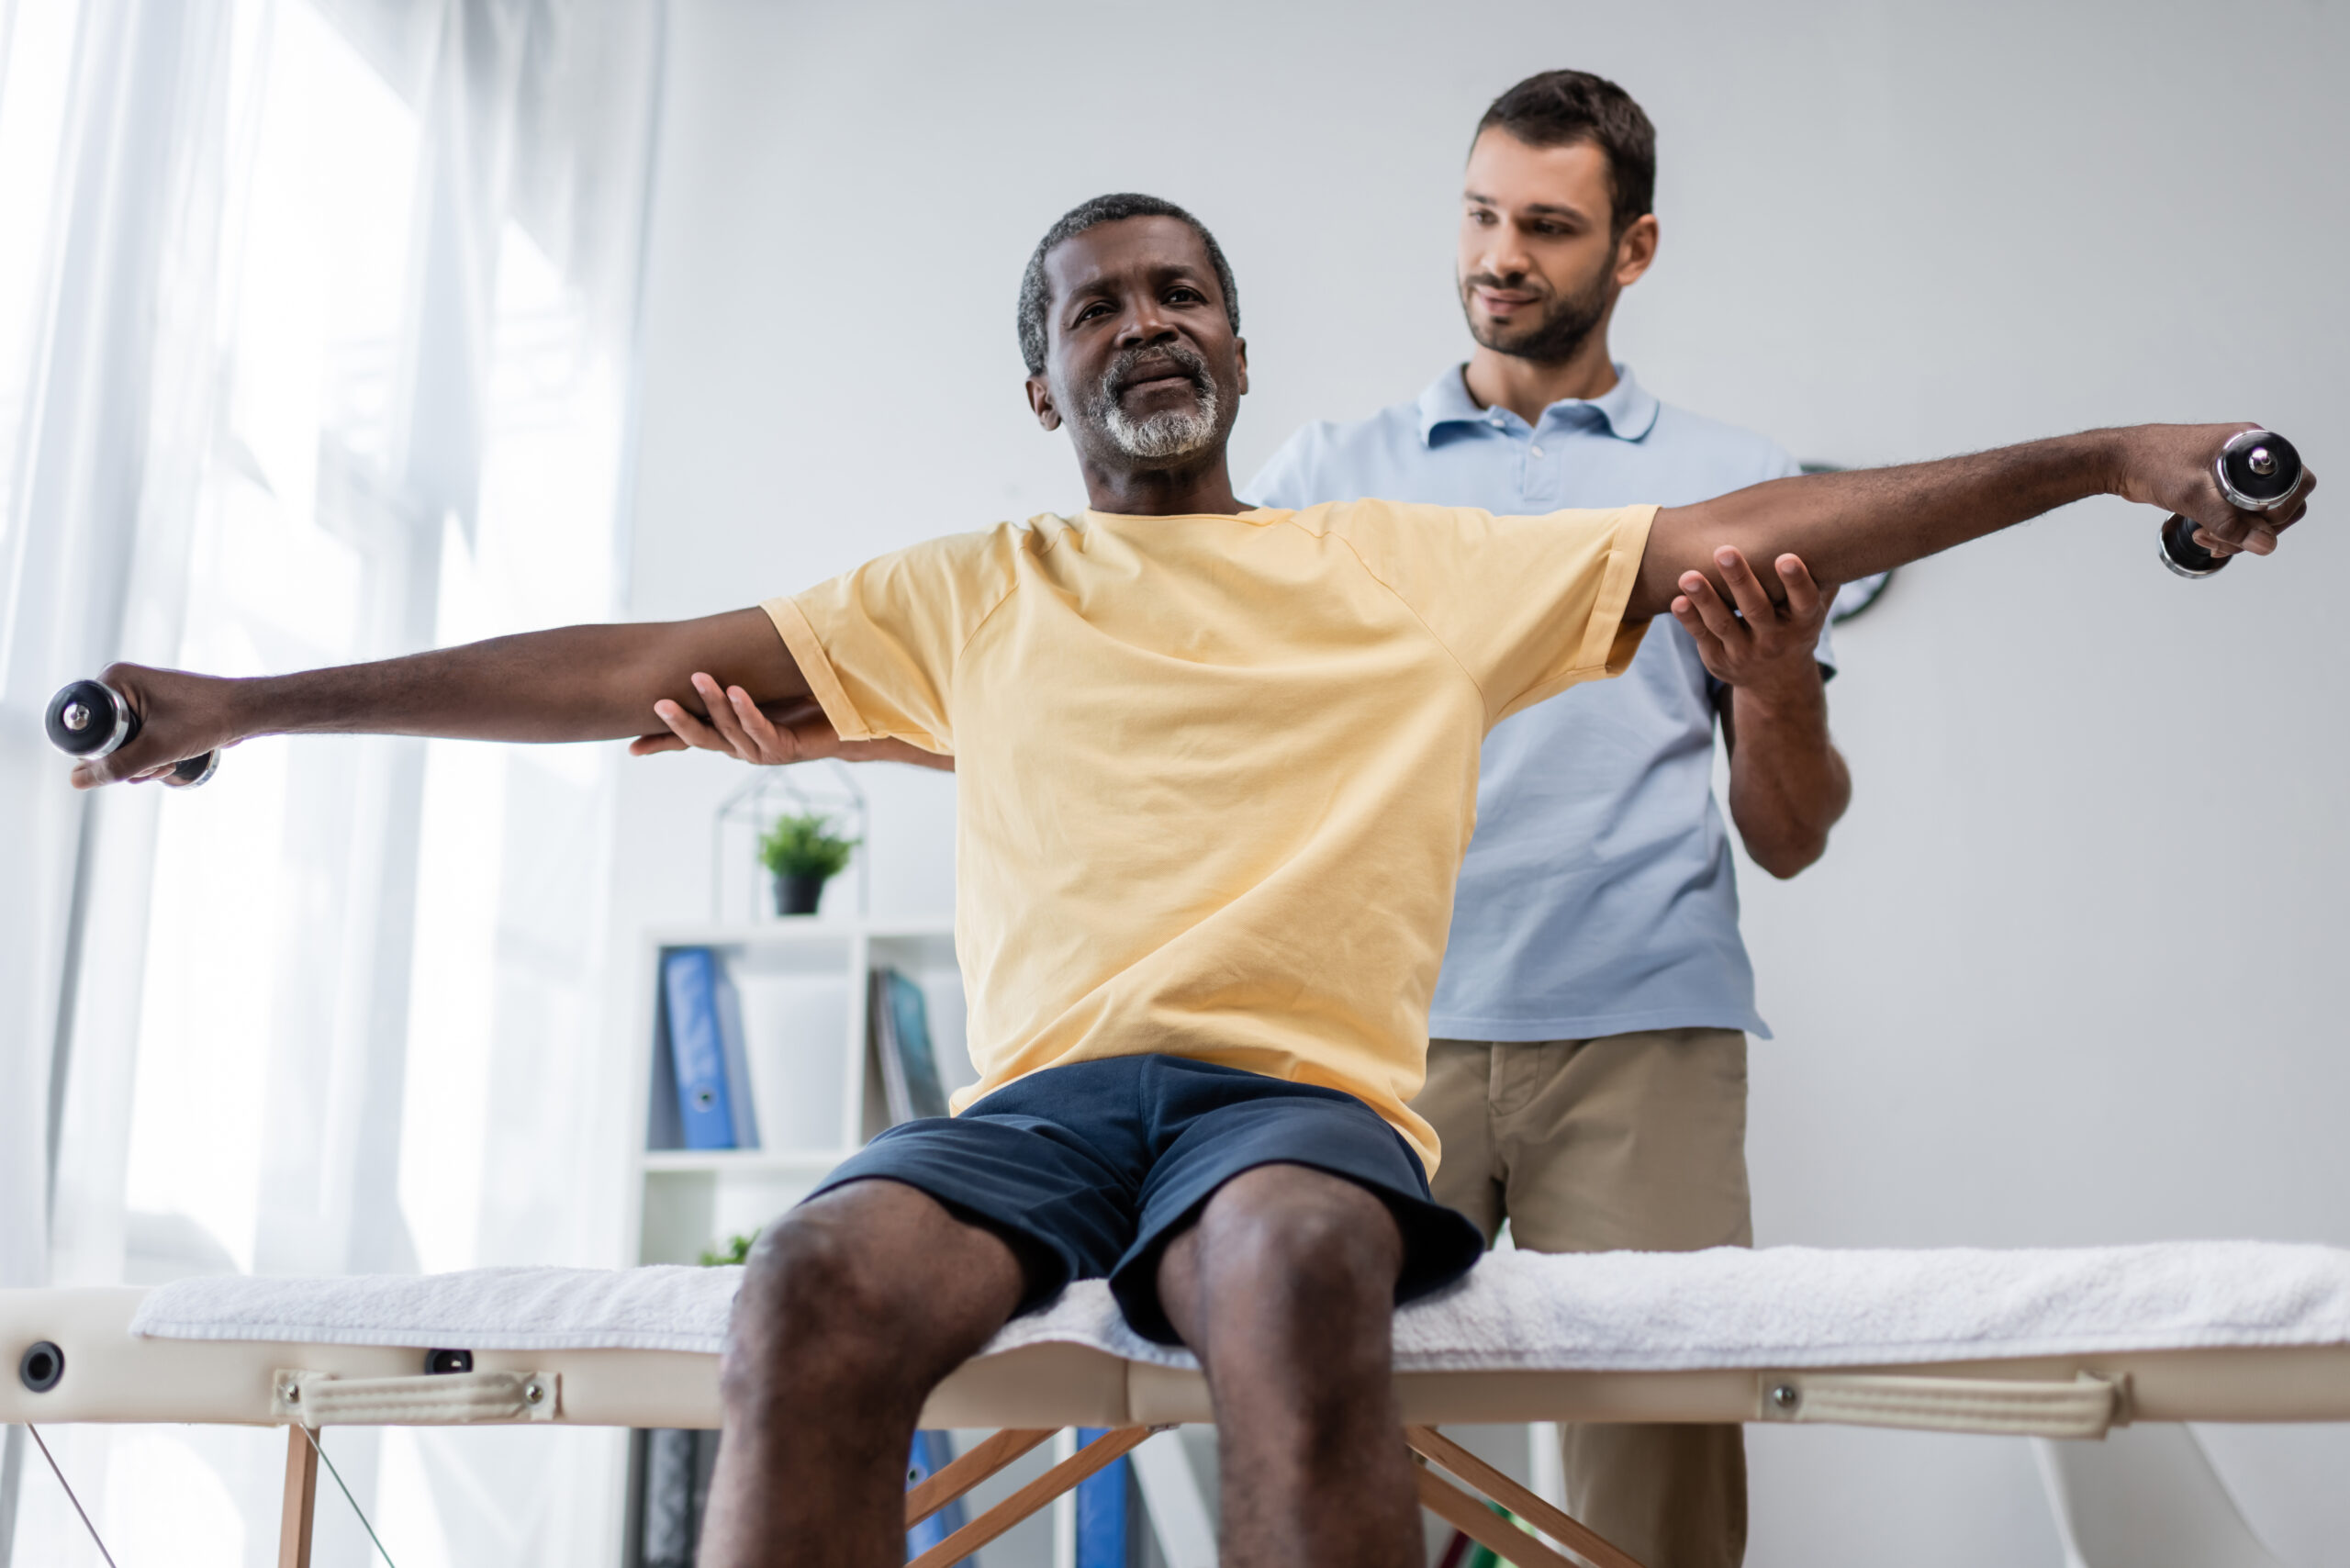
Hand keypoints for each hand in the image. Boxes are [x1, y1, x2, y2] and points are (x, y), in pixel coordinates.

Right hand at [68, 662, 244, 788]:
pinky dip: (151, 756)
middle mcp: (122, 684)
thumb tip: (76, 780)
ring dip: (142, 763)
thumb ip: (117, 766)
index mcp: (114, 680)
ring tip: (168, 763)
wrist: (247, 711)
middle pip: (104, 738)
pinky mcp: (153, 711)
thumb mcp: (156, 749)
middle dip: (128, 761)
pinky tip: (171, 762)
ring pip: (122, 744)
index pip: (86, 726)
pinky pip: (138, 740)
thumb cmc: (207, 719)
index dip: (101, 752)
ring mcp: (138, 698)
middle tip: (156, 765)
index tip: (130, 762)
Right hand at [629, 673, 939, 766]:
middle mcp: (743, 748)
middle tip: (659, 702)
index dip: (663, 743)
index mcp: (732, 736)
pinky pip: (762, 730)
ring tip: (701, 678)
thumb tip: (707, 653)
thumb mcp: (759, 686)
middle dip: (680, 722)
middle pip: (704, 739)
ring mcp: (764, 752)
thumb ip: (732, 676)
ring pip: (731, 733)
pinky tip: (737, 691)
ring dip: (714, 705)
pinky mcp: (787, 750)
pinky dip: (748, 711)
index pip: (691, 740)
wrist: (849, 718)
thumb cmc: (802, 699)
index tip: (631, 749)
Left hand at [1670, 548, 1831, 696]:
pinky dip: (1689, 619)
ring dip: (1705, 599)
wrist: (1777, 682)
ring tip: (1688, 575)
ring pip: (1723, 624)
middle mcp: (1776, 639)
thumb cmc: (1795, 626)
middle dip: (1740, 580)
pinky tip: (1678, 600)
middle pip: (1756, 609)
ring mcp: (1745, 652)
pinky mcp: (1719, 659)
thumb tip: (1838, 527)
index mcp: (1804, 622)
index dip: (1797, 581)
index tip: (1787, 557)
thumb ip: (1822, 576)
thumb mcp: (1815, 608)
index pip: (1804, 601)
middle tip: (1724, 551)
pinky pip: (1702, 637)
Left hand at [2116, 423, 2315, 558]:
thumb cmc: (2152, 462)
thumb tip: (2265, 544)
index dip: (2281, 511)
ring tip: (2207, 539)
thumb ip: (2229, 522)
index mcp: (2252, 446)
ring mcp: (2234, 472)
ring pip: (2256, 512)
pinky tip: (2205, 535)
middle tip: (2223, 539)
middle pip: (2279, 503)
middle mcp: (2248, 457)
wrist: (2120, 460)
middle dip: (2256, 528)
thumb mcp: (2193, 495)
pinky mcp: (2218, 486)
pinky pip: (2237, 513)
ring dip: (2238, 533)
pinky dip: (2226, 529)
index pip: (2296, 483)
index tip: (2253, 527)